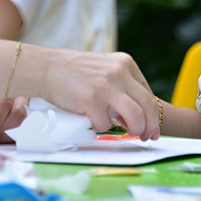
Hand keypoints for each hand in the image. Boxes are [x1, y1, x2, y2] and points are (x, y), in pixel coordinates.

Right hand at [40, 50, 159, 140]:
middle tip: (146, 137)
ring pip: (135, 117)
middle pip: (148, 106)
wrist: (47, 68)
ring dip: (134, 130)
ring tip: (127, 134)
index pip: (148, 93)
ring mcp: (105, 85)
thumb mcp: (105, 69)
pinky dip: (101, 128)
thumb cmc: (75, 72)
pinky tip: (93, 121)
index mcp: (125, 63)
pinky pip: (105, 124)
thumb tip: (137, 114)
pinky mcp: (91, 99)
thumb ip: (122, 85)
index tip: (151, 128)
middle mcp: (119, 72)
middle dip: (150, 127)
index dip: (153, 115)